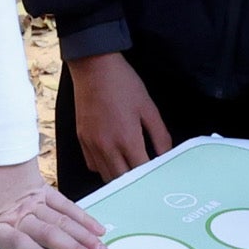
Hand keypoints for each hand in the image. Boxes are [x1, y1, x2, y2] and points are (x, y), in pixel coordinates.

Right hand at [66, 51, 171, 181]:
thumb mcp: (149, 107)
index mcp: (127, 139)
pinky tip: (113, 159)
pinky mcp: (82, 139)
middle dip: (136, 182)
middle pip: (122, 180)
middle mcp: (107, 146)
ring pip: (106, 176)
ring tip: (131, 170)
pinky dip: (104, 167)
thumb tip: (167, 155)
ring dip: (120, 177)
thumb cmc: (124, 84)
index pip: (141, 172)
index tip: (159, 177)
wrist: (94, 67)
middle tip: (146, 178)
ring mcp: (91, 144)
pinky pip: (93, 165)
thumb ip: (160, 135)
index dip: (152, 177)